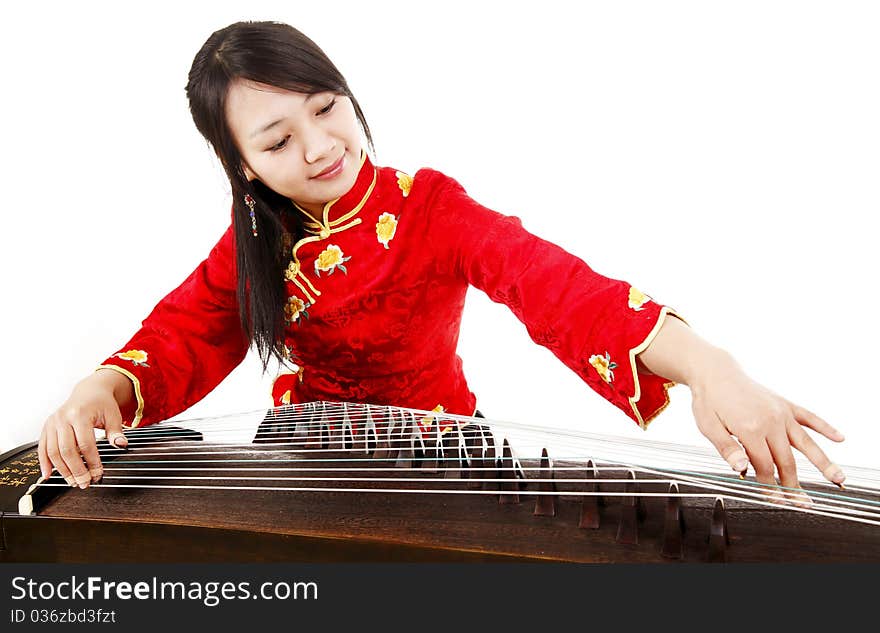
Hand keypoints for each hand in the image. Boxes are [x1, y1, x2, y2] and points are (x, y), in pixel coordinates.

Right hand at [37, 370, 130, 488]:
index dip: (92, 462)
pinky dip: (44, 463)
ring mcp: (53, 423)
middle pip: (67, 450)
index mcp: (80, 414)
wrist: (89, 391)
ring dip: (62, 470)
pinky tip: (48, 475)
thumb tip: (121, 445)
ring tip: (72, 482)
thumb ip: (116, 432)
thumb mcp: (113, 415)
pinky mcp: (47, 427)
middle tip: (84, 483)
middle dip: (76, 470)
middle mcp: (63, 418)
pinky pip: (42, 447)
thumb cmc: (102, 404)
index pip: (86, 444)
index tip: (98, 474)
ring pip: (53, 451)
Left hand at [689, 359, 845, 504]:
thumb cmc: (709, 400)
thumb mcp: (708, 426)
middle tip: (804, 504)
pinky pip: (809, 417)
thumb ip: (727, 449)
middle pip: (786, 460)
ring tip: (838, 479)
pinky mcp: (785, 404)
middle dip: (794, 484)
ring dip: (823, 462)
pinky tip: (840, 438)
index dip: (770, 486)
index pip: (764, 466)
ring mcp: (781, 412)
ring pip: (806, 442)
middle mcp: (771, 420)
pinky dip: (825, 427)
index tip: (775, 500)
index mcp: (750, 428)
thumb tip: (741, 469)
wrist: (715, 372)